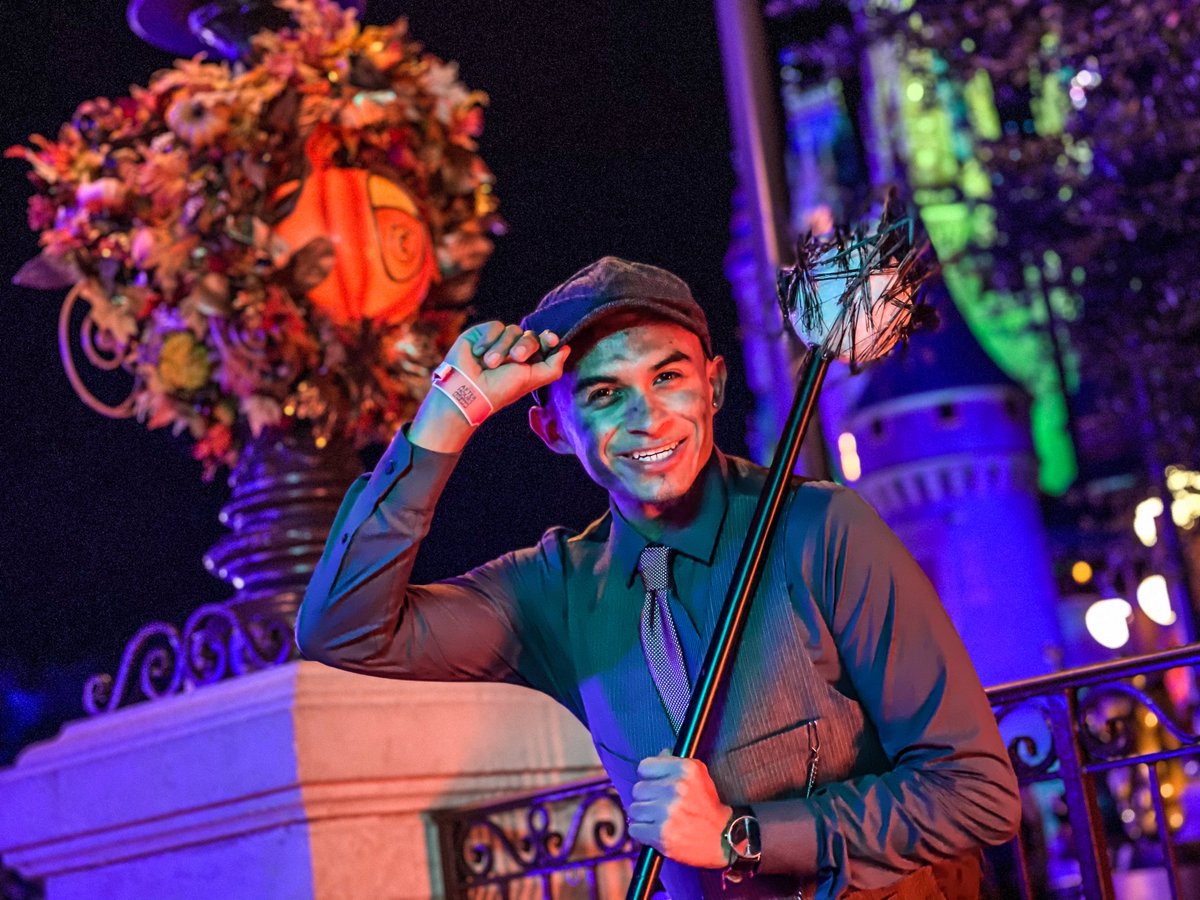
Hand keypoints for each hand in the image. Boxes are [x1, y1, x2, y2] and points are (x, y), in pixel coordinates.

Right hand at [409, 322, 568, 451]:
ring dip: (503, 348)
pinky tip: (479, 355)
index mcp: (528, 363)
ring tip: (490, 364)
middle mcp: (514, 351)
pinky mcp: (482, 334)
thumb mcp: (532, 380)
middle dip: (526, 346)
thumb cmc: (501, 390)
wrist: (468, 389)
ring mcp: (498, 342)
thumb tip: (566, 349)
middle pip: (531, 335)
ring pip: (513, 330)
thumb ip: (553, 367)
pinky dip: (489, 340)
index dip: (549, 339)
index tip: (552, 339)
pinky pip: (495, 326)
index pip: (544, 343)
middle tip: (516, 359)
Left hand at [627, 750, 732, 868]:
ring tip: (658, 819)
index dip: (649, 777)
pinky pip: (634, 829)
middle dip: (646, 798)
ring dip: (644, 816)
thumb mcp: (698, 775)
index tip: (655, 785)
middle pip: (638, 789)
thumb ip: (675, 763)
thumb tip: (658, 755)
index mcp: (684, 769)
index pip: (644, 767)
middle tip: (659, 805)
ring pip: (634, 809)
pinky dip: (642, 832)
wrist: (723, 839)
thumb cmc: (708, 806)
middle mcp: (674, 788)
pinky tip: (656, 831)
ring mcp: (667, 812)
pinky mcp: (660, 835)